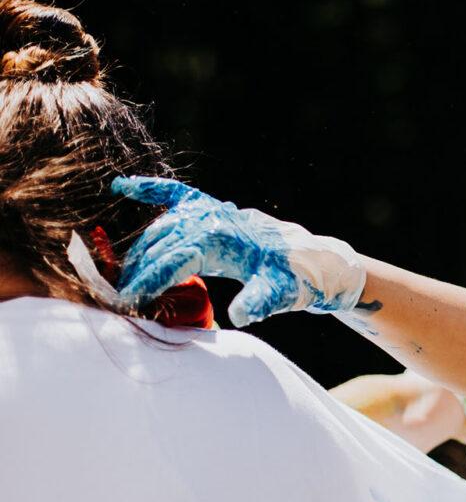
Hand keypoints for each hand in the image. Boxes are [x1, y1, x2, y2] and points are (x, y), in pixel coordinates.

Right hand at [111, 176, 365, 326]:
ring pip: (161, 229)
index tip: (126, 302)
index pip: (169, 263)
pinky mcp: (211, 207)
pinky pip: (174, 193)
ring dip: (140, 251)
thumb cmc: (291, 278)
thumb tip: (242, 315)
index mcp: (217, 239)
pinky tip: (124, 186)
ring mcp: (208, 210)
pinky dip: (150, 188)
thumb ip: (257, 302)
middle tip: (119, 299)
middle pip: (159, 247)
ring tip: (125, 278)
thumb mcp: (276, 293)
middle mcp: (208, 219)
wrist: (309, 259)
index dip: (146, 283)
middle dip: (137, 273)